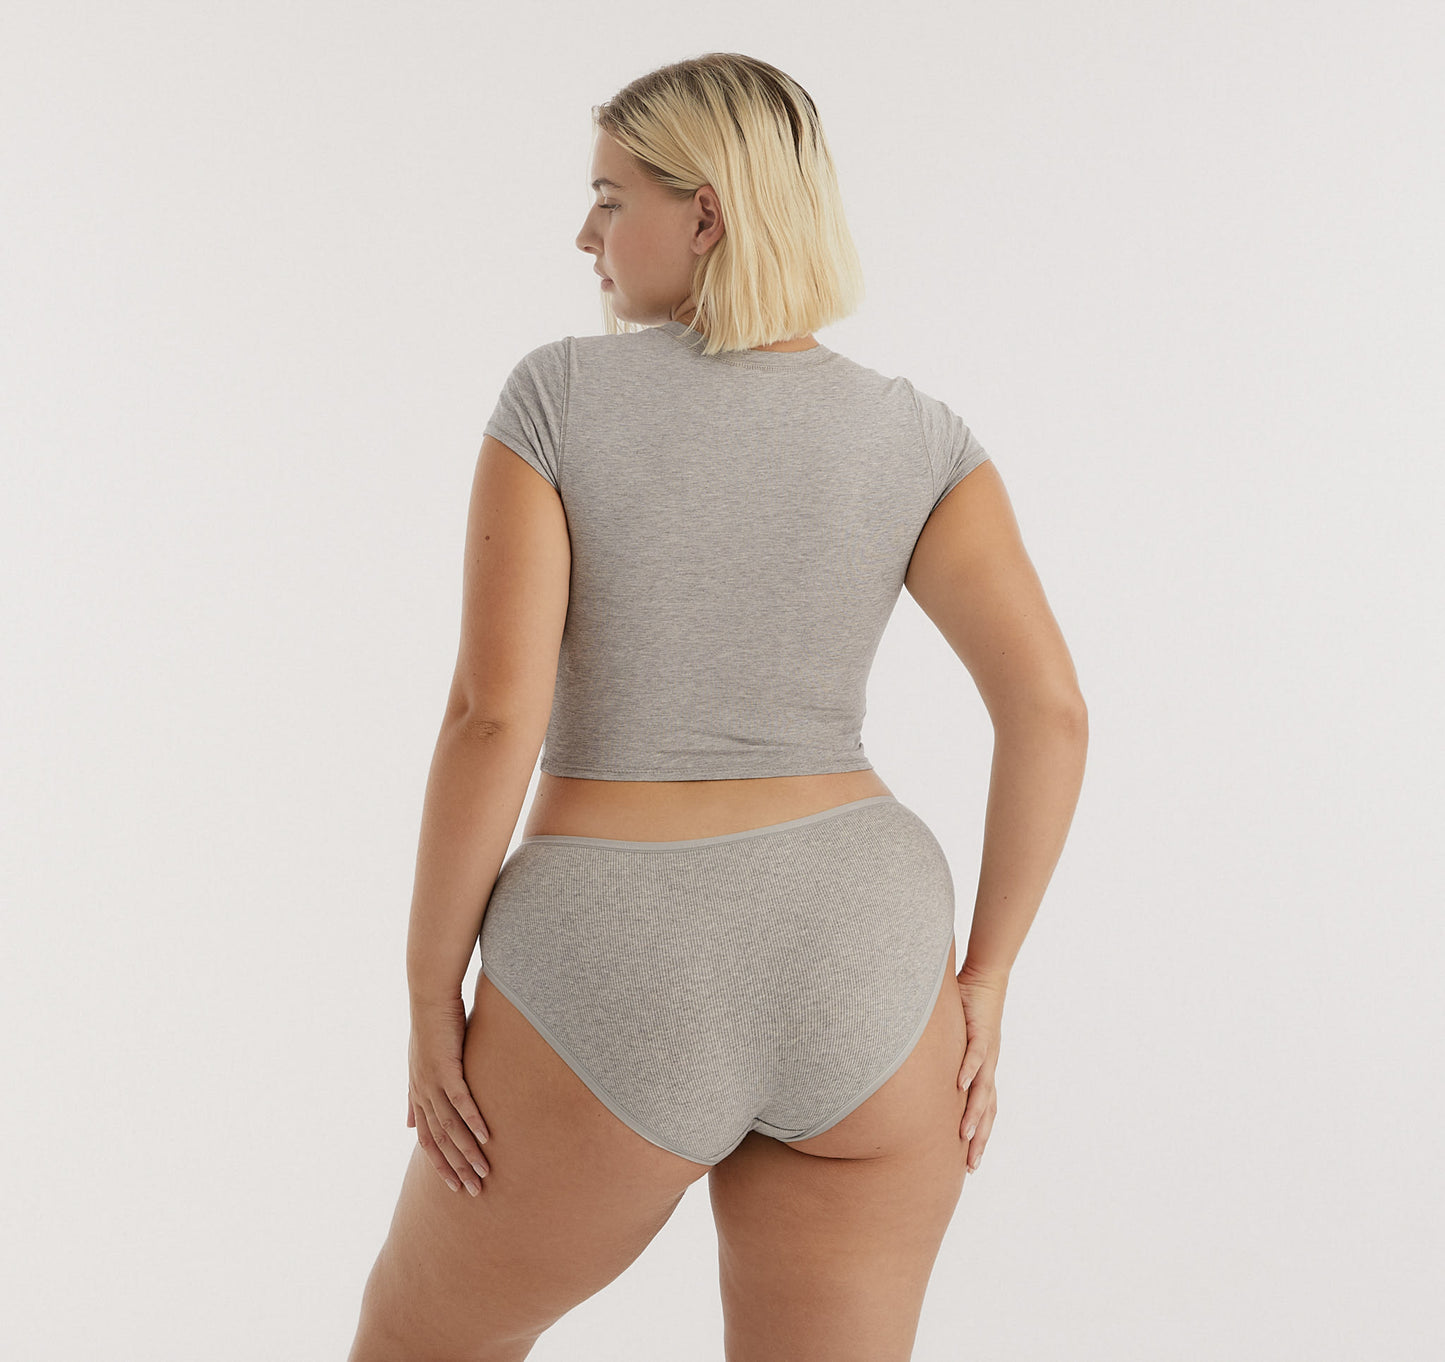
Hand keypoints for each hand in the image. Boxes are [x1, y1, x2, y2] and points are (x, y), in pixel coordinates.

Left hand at [406, 994, 490, 1194]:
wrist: (429, 997)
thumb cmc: (431, 1028)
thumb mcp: (421, 1066)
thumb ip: (415, 1098)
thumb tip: (407, 1125)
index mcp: (417, 1095)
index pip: (426, 1140)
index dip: (439, 1164)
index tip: (454, 1185)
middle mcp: (422, 1094)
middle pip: (438, 1142)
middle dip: (455, 1169)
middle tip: (473, 1192)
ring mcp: (432, 1083)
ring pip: (450, 1127)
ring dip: (467, 1152)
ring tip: (484, 1172)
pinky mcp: (446, 1068)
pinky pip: (461, 1101)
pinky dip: (473, 1121)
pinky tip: (486, 1137)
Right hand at [955, 967, 1004, 1174]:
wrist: (985, 981)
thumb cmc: (967, 1010)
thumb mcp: (952, 1043)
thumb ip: (940, 1061)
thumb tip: (920, 1075)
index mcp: (983, 1072)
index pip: (984, 1111)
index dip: (979, 1136)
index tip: (969, 1162)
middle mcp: (989, 1068)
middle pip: (987, 1110)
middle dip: (980, 1139)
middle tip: (971, 1166)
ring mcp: (987, 1052)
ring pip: (983, 1090)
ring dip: (974, 1114)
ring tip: (964, 1136)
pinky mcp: (981, 1033)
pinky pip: (976, 1055)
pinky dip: (968, 1071)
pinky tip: (960, 1086)